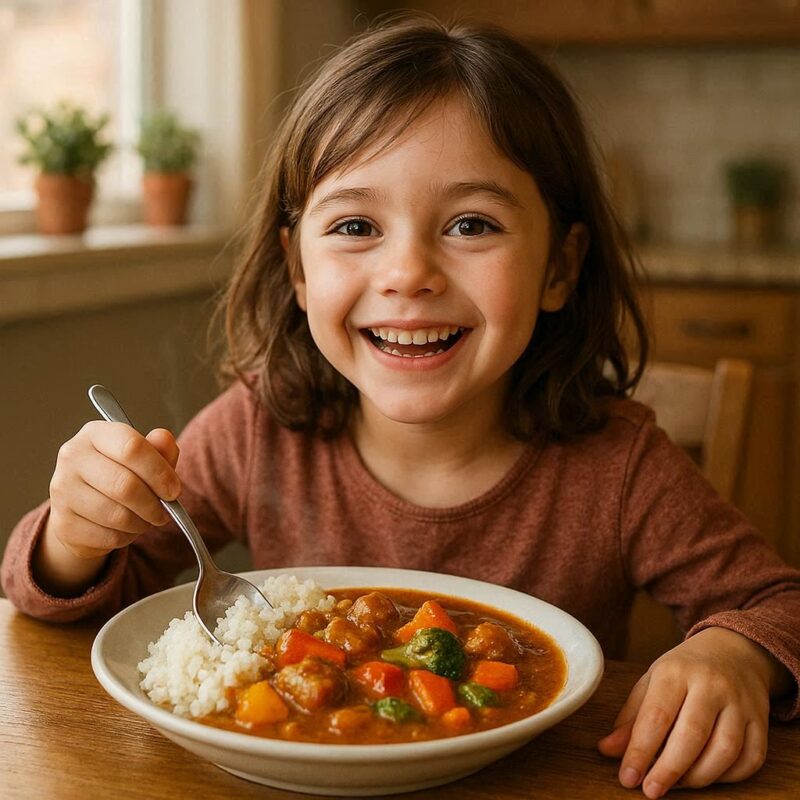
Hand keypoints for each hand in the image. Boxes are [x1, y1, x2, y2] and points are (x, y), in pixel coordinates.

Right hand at [35, 422, 179, 594]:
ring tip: (147, 519)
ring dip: (142, 522)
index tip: (174, 489)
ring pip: (117, 515)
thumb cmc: (120, 476)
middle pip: (125, 485)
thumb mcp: (144, 457)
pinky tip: (127, 529)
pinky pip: (108, 536)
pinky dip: (126, 537)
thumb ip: (159, 448)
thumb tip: (164, 438)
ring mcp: (62, 490)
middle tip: (165, 511)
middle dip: (153, 504)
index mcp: (95, 433)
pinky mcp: (63, 523)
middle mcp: (72, 457)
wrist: (83, 508)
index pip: (132, 447)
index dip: (159, 471)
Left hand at [598, 627, 777, 797]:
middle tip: (650, 790)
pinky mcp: (761, 721)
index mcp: (676, 671)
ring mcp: (741, 703)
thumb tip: (608, 750)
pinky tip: (707, 777)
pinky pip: (750, 758)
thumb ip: (631, 716)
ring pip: (725, 750)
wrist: (733, 651)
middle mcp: (711, 684)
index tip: (627, 777)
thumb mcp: (652, 681)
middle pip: (692, 735)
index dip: (641, 751)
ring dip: (698, 777)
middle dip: (669, 769)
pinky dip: (729, 777)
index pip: (657, 715)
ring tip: (676, 785)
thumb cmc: (684, 670)